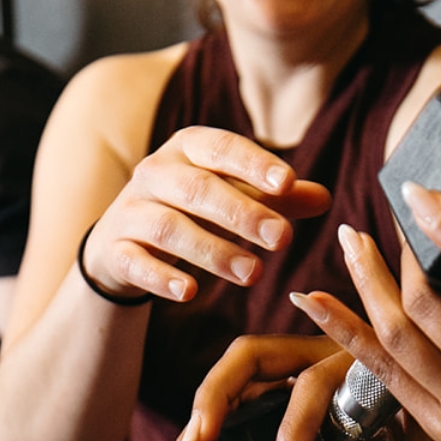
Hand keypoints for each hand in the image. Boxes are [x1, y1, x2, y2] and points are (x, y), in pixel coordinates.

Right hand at [83, 126, 331, 301]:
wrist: (122, 239)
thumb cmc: (191, 209)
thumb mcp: (233, 196)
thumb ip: (276, 198)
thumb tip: (325, 199)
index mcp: (187, 149)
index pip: (221, 148)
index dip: (253, 163)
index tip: (288, 182)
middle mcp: (155, 172)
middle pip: (197, 189)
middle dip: (242, 214)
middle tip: (282, 239)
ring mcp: (131, 212)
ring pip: (169, 228)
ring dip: (212, 251)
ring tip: (253, 274)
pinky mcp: (115, 251)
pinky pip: (136, 262)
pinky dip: (161, 277)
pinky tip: (189, 292)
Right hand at [155, 334, 440, 440]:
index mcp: (369, 363)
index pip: (316, 387)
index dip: (293, 435)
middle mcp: (329, 350)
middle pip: (256, 355)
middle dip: (217, 401)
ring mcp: (302, 360)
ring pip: (238, 368)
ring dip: (201, 409)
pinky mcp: (285, 379)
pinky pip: (239, 388)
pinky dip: (207, 418)